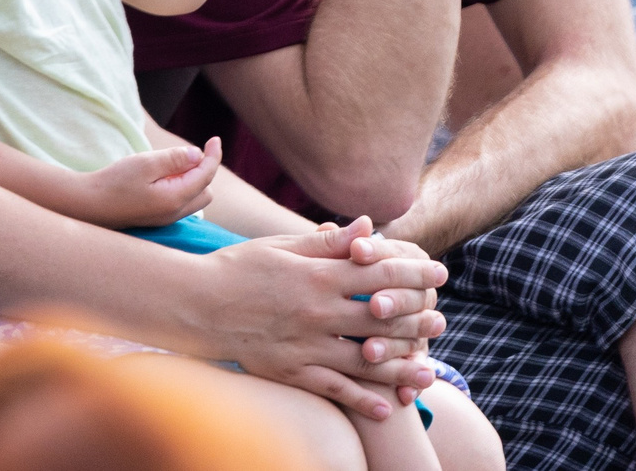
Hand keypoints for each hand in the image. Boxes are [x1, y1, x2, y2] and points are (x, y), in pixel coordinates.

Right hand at [73, 140, 219, 227]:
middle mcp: (175, 213)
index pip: (205, 175)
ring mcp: (166, 218)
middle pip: (205, 190)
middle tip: (185, 154)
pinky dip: (180, 187)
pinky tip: (162, 178)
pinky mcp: (156, 218)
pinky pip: (181, 203)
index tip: (214, 139)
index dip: (213, 156)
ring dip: (191, 180)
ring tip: (171, 165)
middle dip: (203, 170)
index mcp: (175, 198)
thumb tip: (197, 155)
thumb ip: (174, 159)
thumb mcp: (144, 163)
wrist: (89, 204)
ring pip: (194, 199)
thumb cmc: (114, 182)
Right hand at [200, 218, 446, 411]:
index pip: (378, 273)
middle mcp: (317, 312)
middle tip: (441, 321)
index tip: (439, 271)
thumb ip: (327, 243)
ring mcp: (306, 345)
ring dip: (403, 366)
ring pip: (366, 360)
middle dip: (417, 320)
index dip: (414, 272)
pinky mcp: (292, 370)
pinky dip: (364, 401)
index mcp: (315, 276)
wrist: (194, 304)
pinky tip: (388, 407)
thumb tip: (367, 228)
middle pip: (381, 318)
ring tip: (429, 370)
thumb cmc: (236, 268)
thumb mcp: (279, 246)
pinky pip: (335, 389)